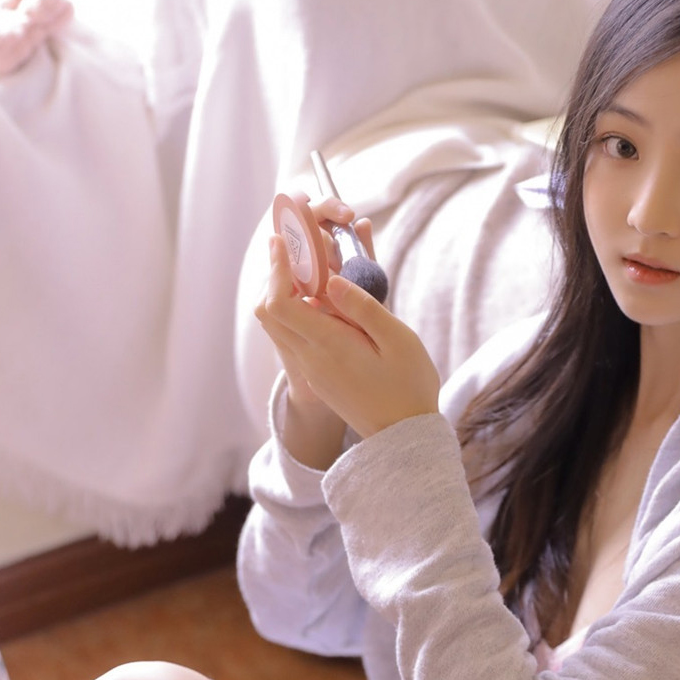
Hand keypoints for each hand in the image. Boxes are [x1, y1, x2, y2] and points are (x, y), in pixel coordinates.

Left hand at [256, 231, 439, 445]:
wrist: (404, 439)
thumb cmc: (409, 388)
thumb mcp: (397, 341)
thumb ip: (363, 306)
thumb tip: (330, 279)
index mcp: (328, 346)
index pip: (280, 302)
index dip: (278, 268)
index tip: (284, 241)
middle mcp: (311, 358)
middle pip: (271, 311)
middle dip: (279, 275)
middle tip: (298, 249)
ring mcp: (313, 369)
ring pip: (282, 324)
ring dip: (291, 293)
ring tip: (319, 269)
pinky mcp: (320, 375)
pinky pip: (300, 337)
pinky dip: (305, 312)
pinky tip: (332, 299)